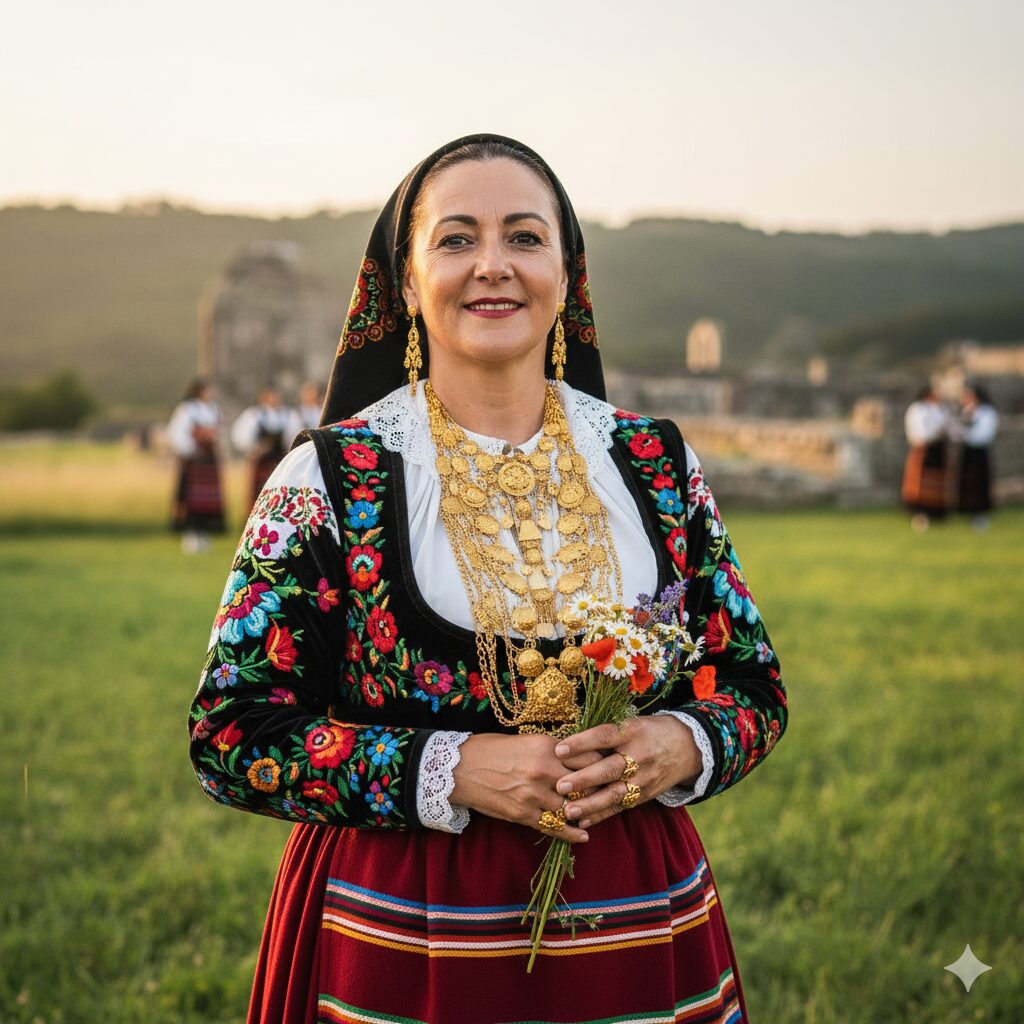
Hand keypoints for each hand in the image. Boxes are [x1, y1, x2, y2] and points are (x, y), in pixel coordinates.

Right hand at [451, 733, 601, 843]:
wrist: (460, 768)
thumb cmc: (492, 749)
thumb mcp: (527, 740)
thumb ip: (553, 750)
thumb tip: (578, 756)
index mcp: (546, 747)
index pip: (588, 757)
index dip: (602, 764)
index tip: (611, 768)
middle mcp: (544, 770)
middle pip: (585, 784)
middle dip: (599, 790)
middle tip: (611, 793)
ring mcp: (534, 795)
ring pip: (571, 808)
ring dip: (586, 812)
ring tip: (598, 814)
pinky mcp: (523, 814)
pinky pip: (553, 827)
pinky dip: (571, 833)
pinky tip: (583, 835)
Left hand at [552, 717, 700, 829]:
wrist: (686, 747)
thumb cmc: (648, 731)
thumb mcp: (631, 724)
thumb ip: (605, 734)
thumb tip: (567, 744)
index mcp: (632, 732)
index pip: (604, 736)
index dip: (582, 742)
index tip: (559, 749)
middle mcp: (639, 755)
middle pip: (610, 768)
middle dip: (584, 779)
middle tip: (560, 786)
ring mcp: (643, 778)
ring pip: (615, 793)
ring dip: (590, 804)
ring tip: (568, 811)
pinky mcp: (645, 795)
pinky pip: (621, 807)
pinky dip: (601, 815)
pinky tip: (583, 822)